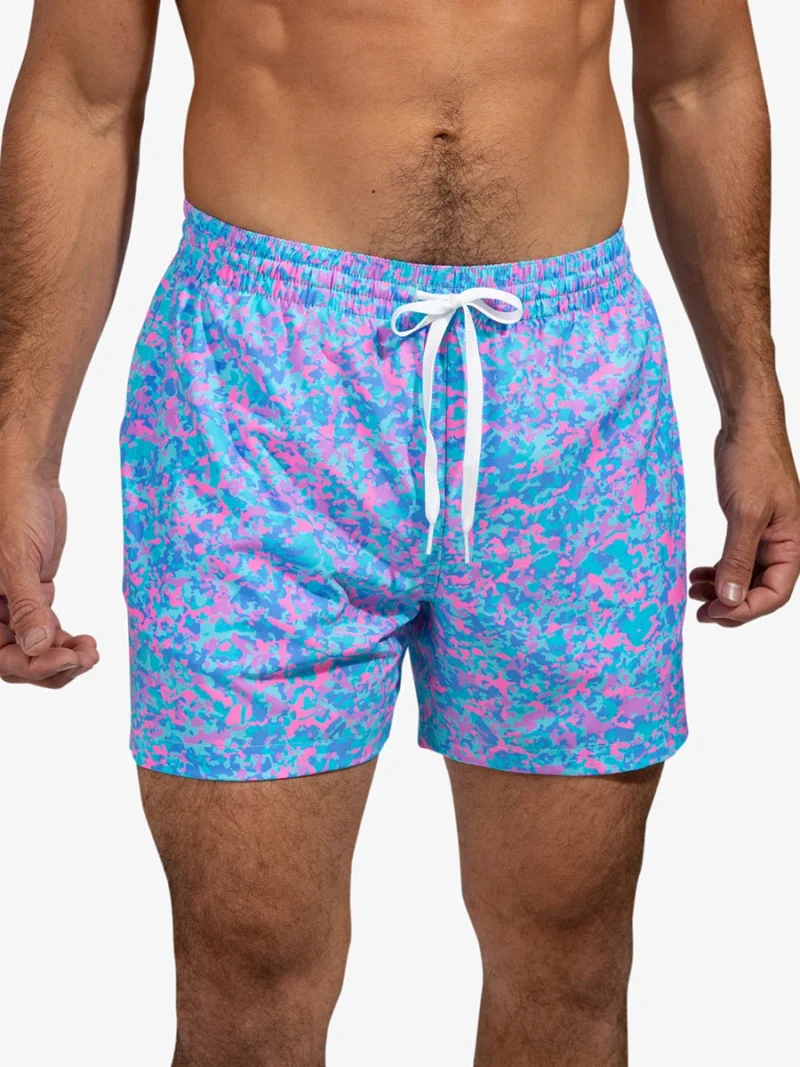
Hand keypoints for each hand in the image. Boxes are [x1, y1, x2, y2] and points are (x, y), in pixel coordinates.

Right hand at [0, 474, 98, 685]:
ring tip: (91, 651)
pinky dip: (65, 641)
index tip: (65, 658)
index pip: (0, 657)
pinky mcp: (33, 598)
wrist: (31, 482)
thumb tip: (36, 647)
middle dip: (52, 666)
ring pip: (35, 650)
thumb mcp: (18, 559)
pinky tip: (85, 641)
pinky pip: (46, 631)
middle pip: (17, 661)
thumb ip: (26, 606)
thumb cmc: (14, 510)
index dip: (31, 666)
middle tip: (86, 657)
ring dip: (63, 657)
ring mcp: (12, 607)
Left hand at [690, 421, 799, 625]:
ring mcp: (765, 536)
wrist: (746, 427)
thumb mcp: (746, 514)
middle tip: (699, 612)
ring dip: (721, 588)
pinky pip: (736, 559)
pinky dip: (718, 570)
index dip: (745, 609)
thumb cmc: (755, 462)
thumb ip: (738, 557)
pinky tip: (698, 574)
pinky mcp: (748, 526)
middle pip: (759, 590)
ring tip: (693, 592)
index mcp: (793, 545)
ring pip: (745, 576)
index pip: (775, 594)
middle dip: (730, 603)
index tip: (715, 613)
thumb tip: (731, 598)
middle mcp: (783, 545)